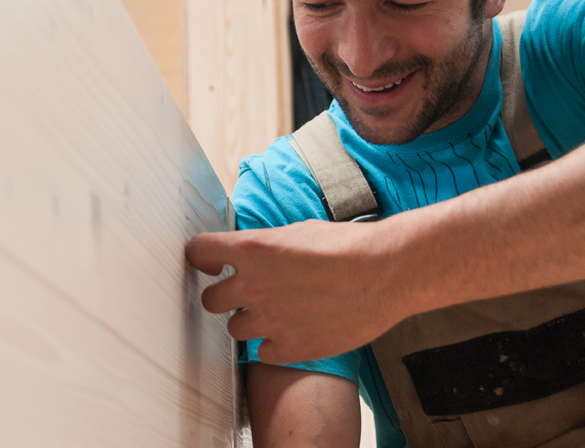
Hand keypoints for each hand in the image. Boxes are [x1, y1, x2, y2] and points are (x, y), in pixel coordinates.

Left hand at [186, 219, 414, 363]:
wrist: (384, 273)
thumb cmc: (347, 246)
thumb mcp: (297, 231)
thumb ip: (265, 247)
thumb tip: (251, 254)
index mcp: (252, 250)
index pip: (199, 250)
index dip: (202, 256)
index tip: (210, 262)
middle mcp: (253, 286)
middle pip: (210, 300)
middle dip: (224, 296)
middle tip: (246, 292)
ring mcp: (269, 321)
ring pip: (236, 329)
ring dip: (251, 321)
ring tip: (280, 311)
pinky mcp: (289, 348)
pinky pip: (263, 352)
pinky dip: (275, 344)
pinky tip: (296, 330)